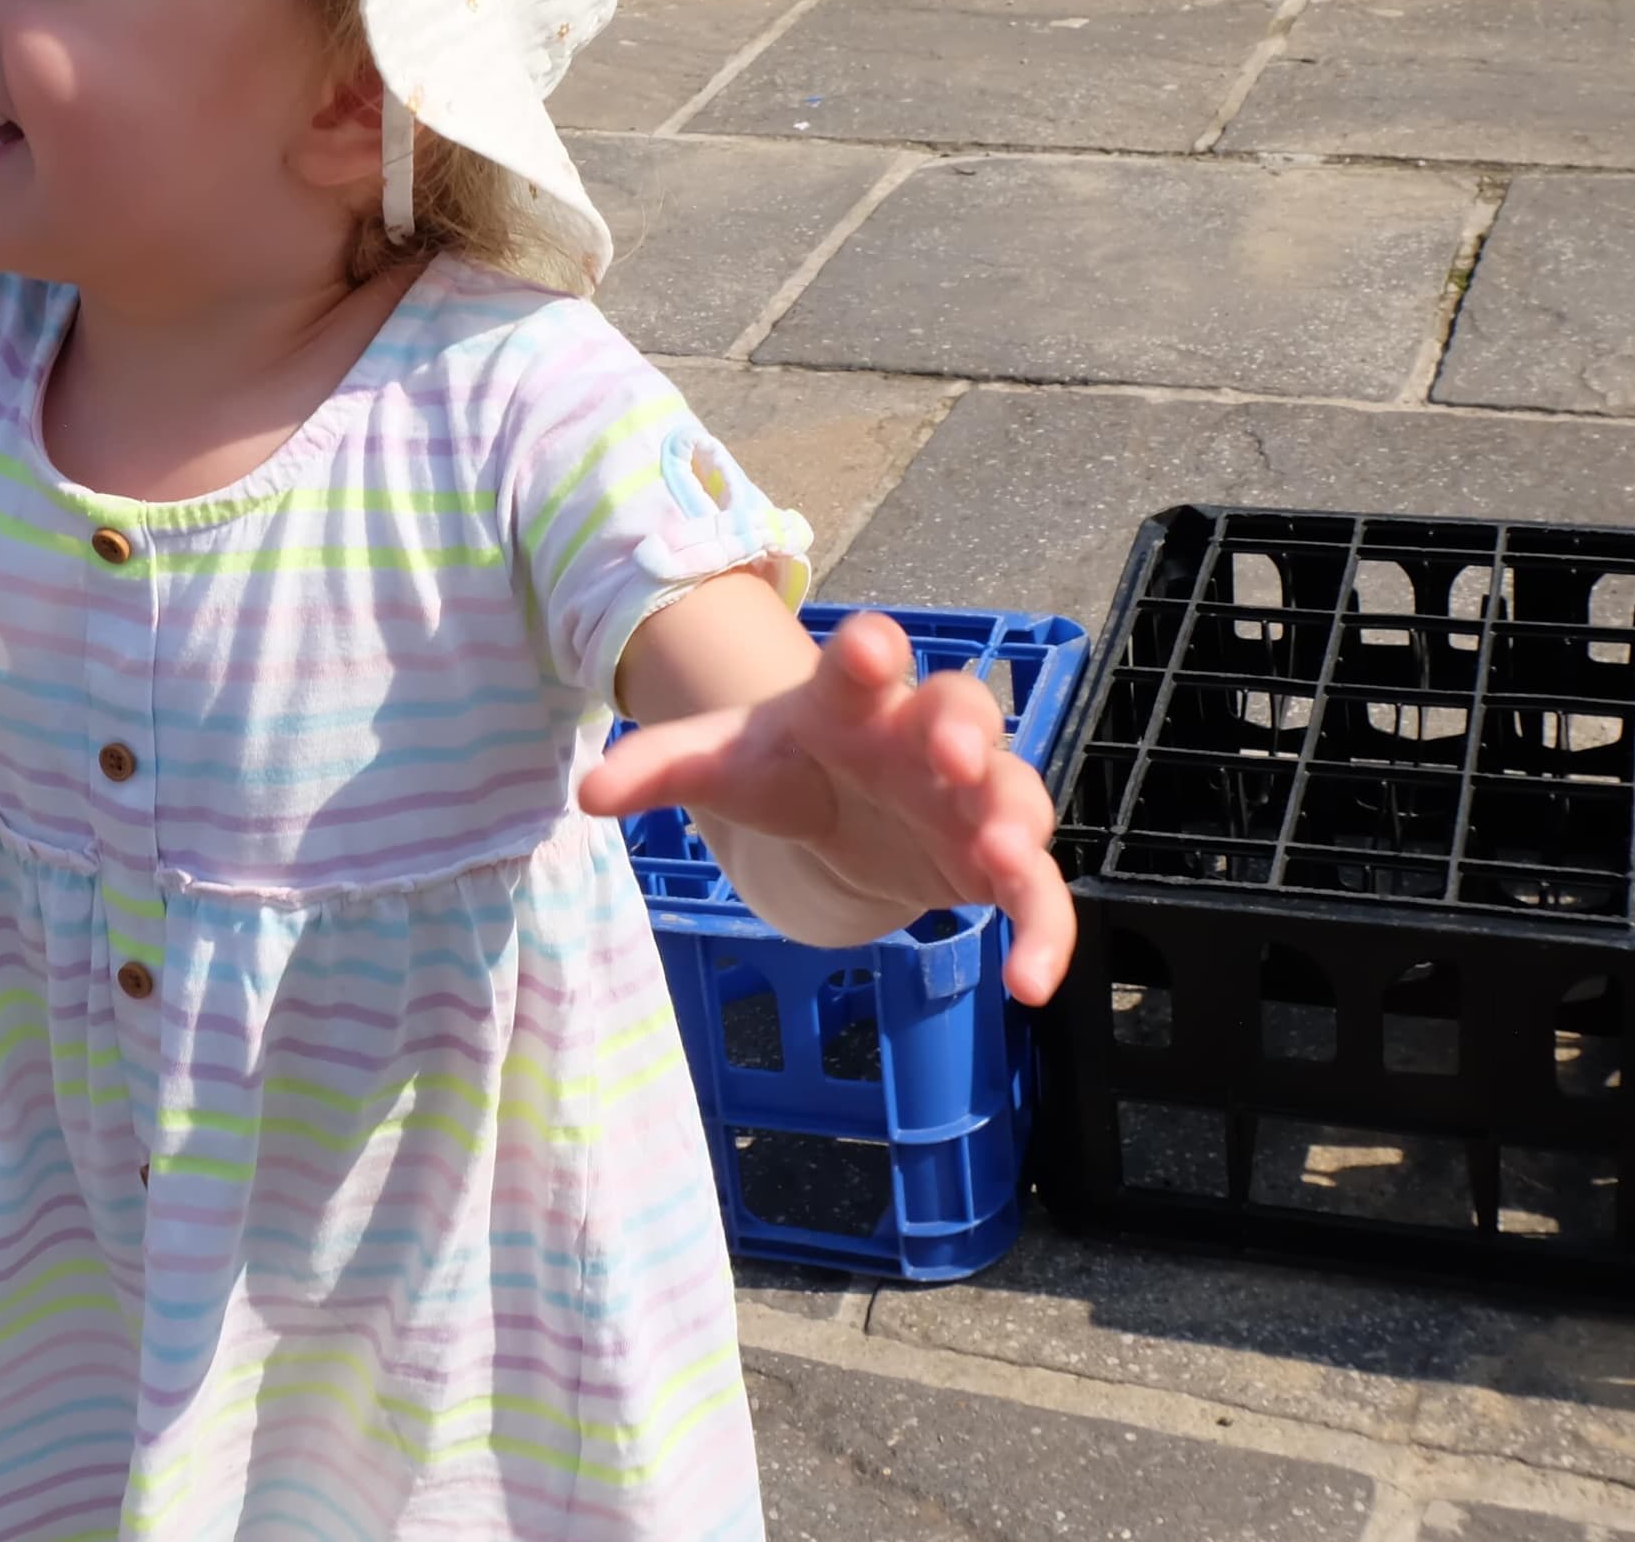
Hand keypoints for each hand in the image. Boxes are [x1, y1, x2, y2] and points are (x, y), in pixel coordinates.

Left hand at [578, 608, 1074, 1004]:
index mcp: (854, 698)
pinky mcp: (996, 862)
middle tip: (951, 752)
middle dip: (960, 726)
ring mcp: (970, 796)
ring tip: (1006, 856)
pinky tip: (1031, 985)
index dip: (868, 652)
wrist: (834, 813)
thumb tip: (588, 791)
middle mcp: (924, 735)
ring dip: (1016, 820)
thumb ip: (663, 769)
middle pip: (961, 710)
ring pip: (1013, 793)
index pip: (864, 662)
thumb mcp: (724, 764)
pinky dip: (1047, 934)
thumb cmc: (787, 769)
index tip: (866, 649)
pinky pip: (1038, 894)